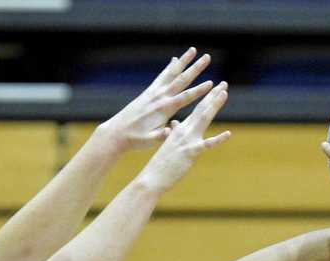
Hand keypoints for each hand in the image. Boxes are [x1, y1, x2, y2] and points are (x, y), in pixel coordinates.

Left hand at [96, 47, 213, 151]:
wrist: (117, 133)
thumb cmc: (136, 139)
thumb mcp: (150, 140)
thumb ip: (161, 136)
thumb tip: (171, 132)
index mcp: (163, 109)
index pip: (185, 98)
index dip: (199, 91)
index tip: (211, 83)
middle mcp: (159, 97)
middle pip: (181, 79)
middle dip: (195, 69)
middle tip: (207, 57)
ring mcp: (154, 92)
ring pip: (172, 73)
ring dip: (184, 61)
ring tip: (194, 50)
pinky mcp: (148, 92)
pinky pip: (162, 76)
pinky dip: (170, 67)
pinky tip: (175, 60)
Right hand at [136, 82, 230, 193]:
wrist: (152, 177)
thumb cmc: (161, 164)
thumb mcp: (168, 145)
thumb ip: (173, 132)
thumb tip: (174, 123)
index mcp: (180, 130)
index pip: (196, 111)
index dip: (207, 99)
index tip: (216, 89)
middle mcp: (184, 131)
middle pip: (202, 110)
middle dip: (213, 96)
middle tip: (224, 84)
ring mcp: (187, 140)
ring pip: (204, 119)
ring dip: (214, 105)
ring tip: (224, 93)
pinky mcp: (190, 152)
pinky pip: (207, 145)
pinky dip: (218, 139)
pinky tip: (228, 134)